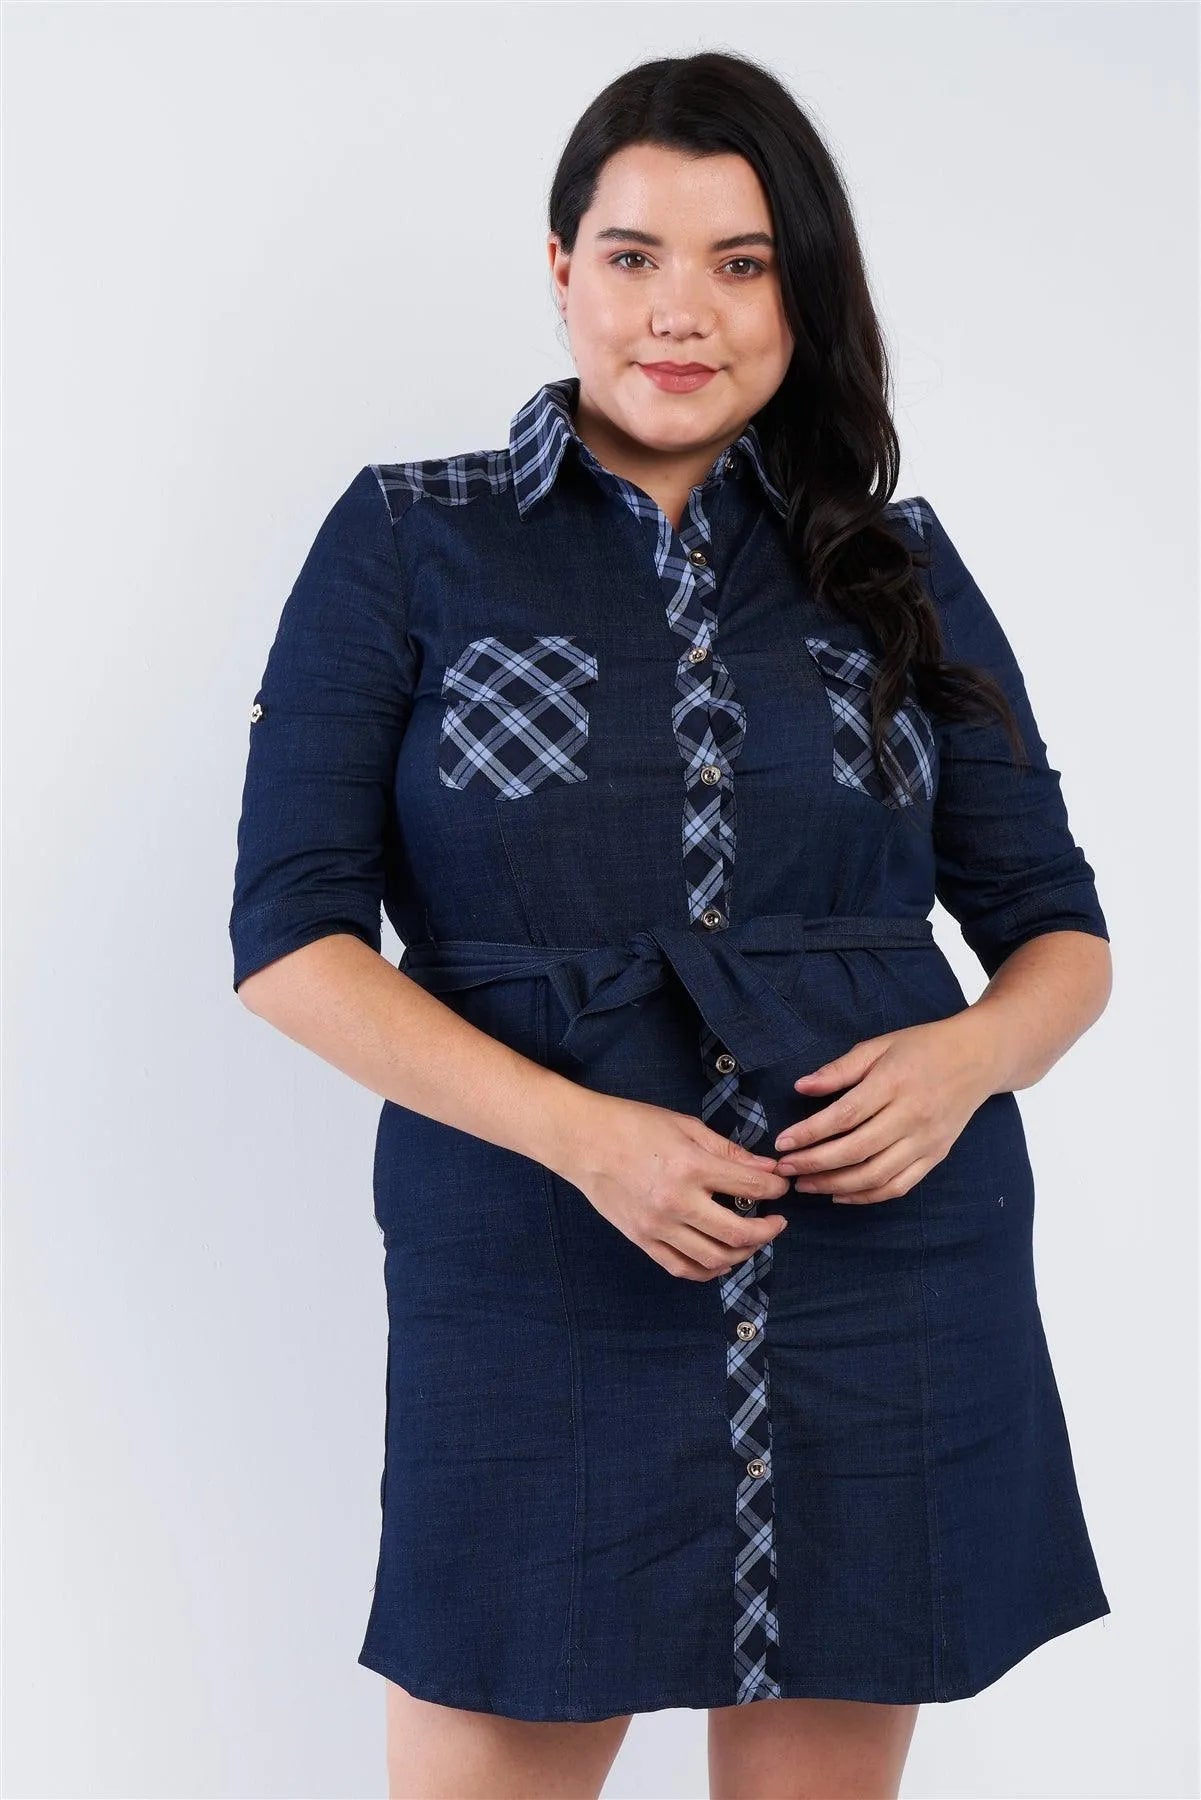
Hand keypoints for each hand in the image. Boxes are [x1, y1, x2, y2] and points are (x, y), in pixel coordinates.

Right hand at [555, 1094, 791, 1280]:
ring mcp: (658, 1226)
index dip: (776, 1188)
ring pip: (715, 1259)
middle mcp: (677, 1202)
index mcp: (691, 1167)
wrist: (582, 1140)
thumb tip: (765, 1168)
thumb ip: (728, 1150)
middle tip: (777, 1221)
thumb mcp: (685, 1125)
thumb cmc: (632, 1124)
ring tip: (751, 1240)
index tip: (780, 1185)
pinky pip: (682, 1268)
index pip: (751, 1188)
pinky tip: (721, 1259)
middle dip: (769, 1230)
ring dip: (743, 1253)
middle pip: (739, 1233)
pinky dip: (708, 1271)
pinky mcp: (642, 1240)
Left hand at [772, 1011, 1000, 1203]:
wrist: (978, 1057)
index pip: (844, 1116)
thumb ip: (840, 1069)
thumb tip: (801, 1087)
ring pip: (875, 1175)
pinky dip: (867, 1196)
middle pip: (856, 1150)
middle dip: (814, 1164)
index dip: (809, 1133)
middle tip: (785, 1169)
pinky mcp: (935, 1156)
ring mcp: (926, 1140)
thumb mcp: (879, 1046)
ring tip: (805, 1184)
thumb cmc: (923, 1047)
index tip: (782, 1143)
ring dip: (835, 1185)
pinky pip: (898, 1186)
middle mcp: (912, 1116)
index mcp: (894, 1083)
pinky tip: (840, 1194)